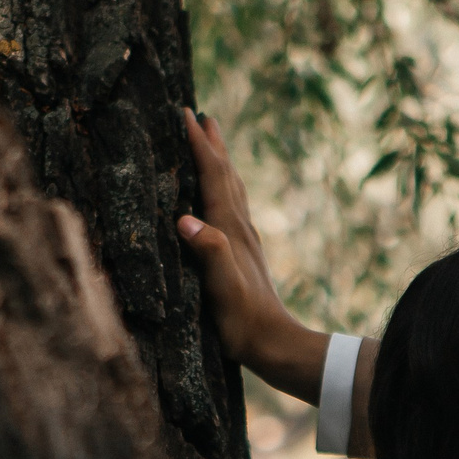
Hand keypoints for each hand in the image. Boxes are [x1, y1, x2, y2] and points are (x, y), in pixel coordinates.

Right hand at [177, 110, 309, 382]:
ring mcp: (244, 241)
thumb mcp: (222, 288)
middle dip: (212, 144)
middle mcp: (239, 229)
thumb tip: (184, 219)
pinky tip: (221, 198)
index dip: (200, 145)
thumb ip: (208, 251)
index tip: (186, 114)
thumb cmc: (244, 321)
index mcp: (229, 230)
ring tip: (213, 143)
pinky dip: (223, 190)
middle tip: (202, 115)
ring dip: (220, 163)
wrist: (274, 345)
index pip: (213, 176)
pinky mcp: (243, 255)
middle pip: (226, 175)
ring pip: (231, 189)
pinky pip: (232, 208)